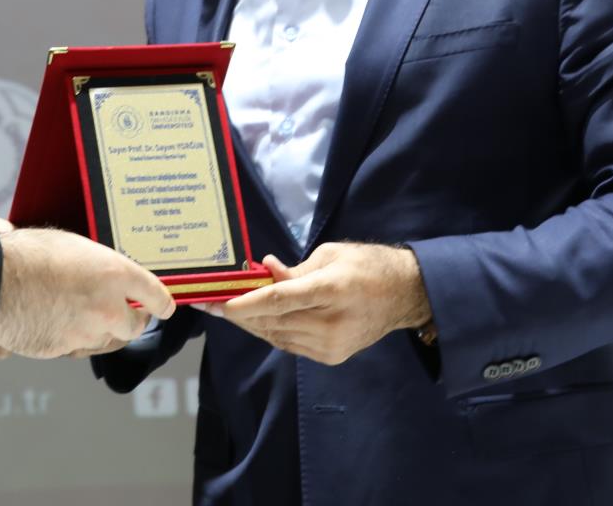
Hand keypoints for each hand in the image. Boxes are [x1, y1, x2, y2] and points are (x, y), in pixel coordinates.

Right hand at [0, 228, 173, 359]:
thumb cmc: (26, 253)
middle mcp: (107, 307)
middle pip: (136, 326)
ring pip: (108, 341)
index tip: (165, 306)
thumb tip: (105, 276)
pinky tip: (62, 324)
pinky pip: (78, 349)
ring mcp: (86, 333)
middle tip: (126, 313)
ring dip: (104, 332)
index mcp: (115, 273)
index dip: (162, 302)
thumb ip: (97, 266)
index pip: (155, 294)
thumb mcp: (71, 246)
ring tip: (89, 318)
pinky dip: (75, 340)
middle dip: (132, 320)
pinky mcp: (63, 350)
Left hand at [219, 242, 430, 364]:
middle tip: (209, 302)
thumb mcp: (329, 255)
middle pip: (273, 321)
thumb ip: (294, 270)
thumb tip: (263, 271)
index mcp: (331, 290)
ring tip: (226, 309)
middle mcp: (331, 322)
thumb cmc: (365, 266)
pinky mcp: (331, 356)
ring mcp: (332, 344)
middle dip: (239, 313)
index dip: (248, 303)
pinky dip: (270, 332)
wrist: (403, 296)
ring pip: (277, 336)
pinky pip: (289, 344)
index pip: (281, 300)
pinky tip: (255, 320)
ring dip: (250, 323)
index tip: (222, 304)